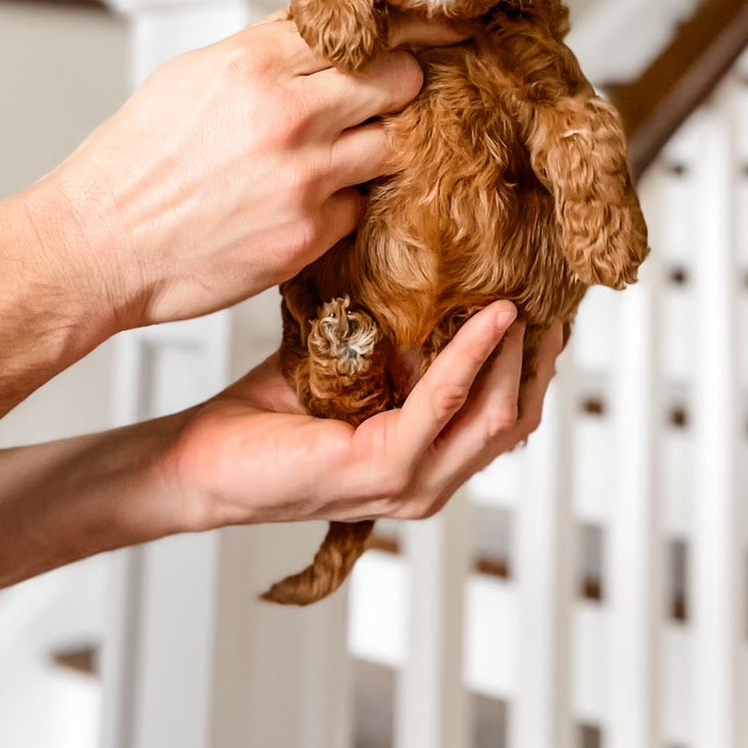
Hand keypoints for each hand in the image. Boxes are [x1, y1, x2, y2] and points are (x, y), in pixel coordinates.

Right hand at [30, 13, 466, 335]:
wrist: (96, 246)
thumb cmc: (134, 162)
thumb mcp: (191, 76)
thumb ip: (264, 50)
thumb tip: (322, 26)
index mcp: (255, 62)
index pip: (362, 27)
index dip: (401, 30)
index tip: (434, 30)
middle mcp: (289, 114)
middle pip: (400, 81)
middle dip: (402, 87)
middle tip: (388, 99)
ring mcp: (305, 178)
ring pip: (393, 146)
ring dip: (378, 148)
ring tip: (343, 154)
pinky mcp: (308, 235)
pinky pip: (358, 207)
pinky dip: (341, 205)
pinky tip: (303, 205)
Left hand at [164, 303, 564, 532]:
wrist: (198, 459)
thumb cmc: (264, 415)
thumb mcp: (346, 366)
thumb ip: (391, 337)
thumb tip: (427, 263)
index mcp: (426, 462)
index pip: (506, 415)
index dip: (533, 361)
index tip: (542, 299)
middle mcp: (429, 482)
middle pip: (516, 417)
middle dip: (540, 354)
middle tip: (549, 292)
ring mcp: (410, 483)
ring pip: (497, 414)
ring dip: (515, 351)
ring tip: (524, 294)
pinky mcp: (383, 469)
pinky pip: (444, 401)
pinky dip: (471, 353)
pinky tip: (487, 313)